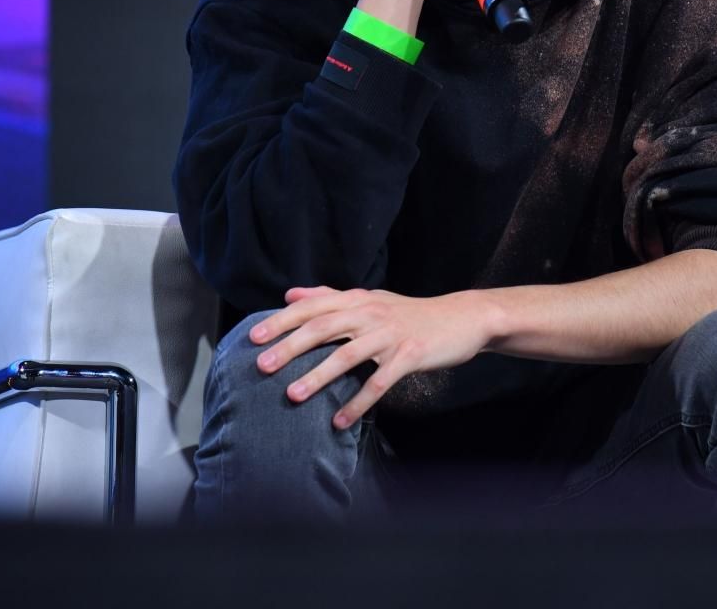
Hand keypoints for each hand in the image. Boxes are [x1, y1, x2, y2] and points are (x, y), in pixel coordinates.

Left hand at [251, 285, 493, 428]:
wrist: (462, 319)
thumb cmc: (410, 313)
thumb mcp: (371, 298)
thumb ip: (330, 297)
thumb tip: (290, 294)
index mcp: (357, 300)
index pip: (312, 308)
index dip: (282, 321)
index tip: (253, 337)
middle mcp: (370, 313)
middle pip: (323, 328)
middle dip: (289, 347)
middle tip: (261, 366)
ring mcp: (390, 335)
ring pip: (347, 355)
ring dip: (317, 376)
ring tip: (292, 395)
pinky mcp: (409, 355)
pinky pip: (379, 382)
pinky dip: (358, 403)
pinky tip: (339, 422)